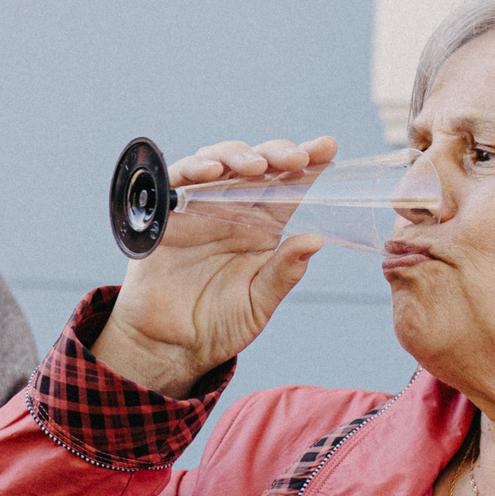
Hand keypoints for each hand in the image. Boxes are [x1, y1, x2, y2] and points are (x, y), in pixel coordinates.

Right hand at [95, 136, 334, 394]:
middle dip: (279, 153)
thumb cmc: (217, 327)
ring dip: (239, 155)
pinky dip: (193, 168)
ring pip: (220, 163)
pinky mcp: (166, 215)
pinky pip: (177, 179)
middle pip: (258, 166)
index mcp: (262, 229)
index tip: (328, 148)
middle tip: (297, 159)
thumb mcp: (258, 304)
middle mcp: (233, 212)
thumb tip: (315, 240)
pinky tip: (211, 171)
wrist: (168, 347)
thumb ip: (283, 274)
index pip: (289, 187)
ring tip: (257, 166)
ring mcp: (199, 209)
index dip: (309, 163)